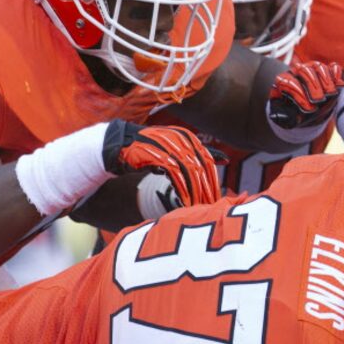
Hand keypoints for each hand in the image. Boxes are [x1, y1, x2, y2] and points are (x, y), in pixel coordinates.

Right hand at [103, 121, 221, 207]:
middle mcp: (180, 139)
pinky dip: (182, 189)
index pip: (208, 159)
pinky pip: (176, 174)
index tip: (216, 197)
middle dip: (207, 188)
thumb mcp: (175, 150)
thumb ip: (198, 154)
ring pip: (190, 171)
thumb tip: (225, 159)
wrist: (119, 144)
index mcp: (187, 137)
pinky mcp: (157, 154)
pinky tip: (185, 201)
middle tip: (210, 205)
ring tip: (198, 206)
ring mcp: (168, 146)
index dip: (213, 179)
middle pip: (201, 166)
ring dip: (195, 191)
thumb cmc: (149, 150)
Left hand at [266, 61, 343, 131]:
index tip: (307, 108)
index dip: (297, 93)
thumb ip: (281, 116)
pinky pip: (334, 68)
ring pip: (319, 67)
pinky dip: (338, 74)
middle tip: (318, 101)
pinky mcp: (328, 73)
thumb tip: (279, 115)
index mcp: (285, 81)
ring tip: (329, 95)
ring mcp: (314, 71)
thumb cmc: (295, 113)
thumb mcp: (286, 117)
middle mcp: (298, 72)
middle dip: (313, 86)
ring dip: (326, 81)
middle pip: (305, 71)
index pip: (287, 81)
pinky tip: (340, 86)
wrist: (307, 111)